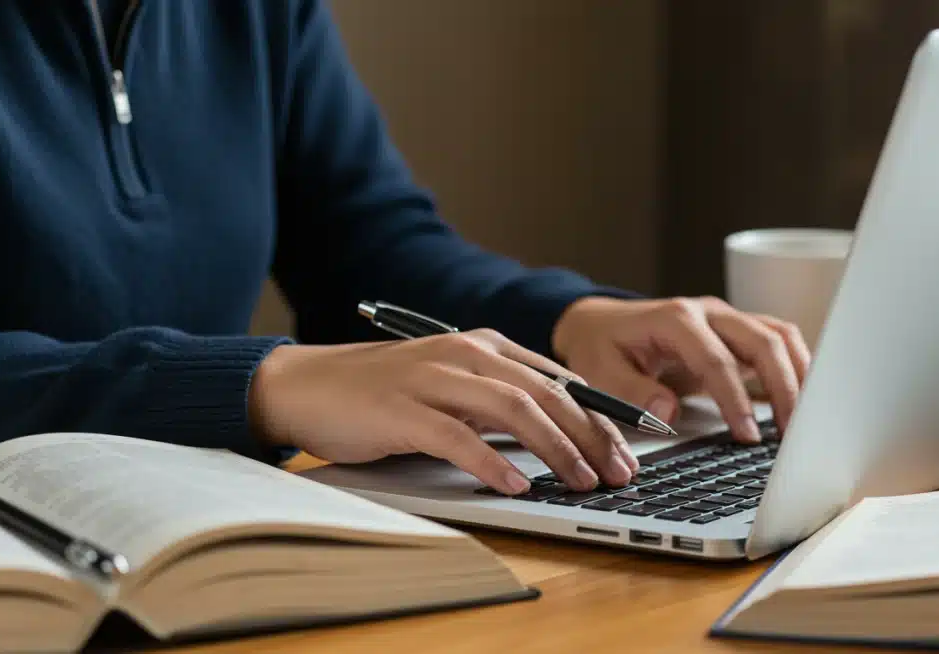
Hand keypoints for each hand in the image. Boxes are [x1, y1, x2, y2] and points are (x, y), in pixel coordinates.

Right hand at [248, 329, 637, 494]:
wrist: (308, 385)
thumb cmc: (384, 391)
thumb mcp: (453, 384)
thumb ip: (499, 399)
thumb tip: (559, 430)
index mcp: (485, 346)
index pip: (559, 380)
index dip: (600, 416)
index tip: (629, 449)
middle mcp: (466, 354)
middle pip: (547, 393)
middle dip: (591, 436)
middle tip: (618, 472)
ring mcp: (434, 379)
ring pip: (513, 409)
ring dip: (555, 449)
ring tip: (580, 481)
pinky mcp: (403, 410)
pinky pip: (458, 437)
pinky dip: (492, 462)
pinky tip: (515, 485)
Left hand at [551, 296, 811, 440]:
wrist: (601, 324)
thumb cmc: (602, 348)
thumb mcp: (600, 371)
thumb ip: (631, 392)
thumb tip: (667, 412)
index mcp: (674, 319)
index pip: (716, 359)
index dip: (735, 398)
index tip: (747, 434)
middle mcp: (708, 312)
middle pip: (762, 340)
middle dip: (783, 387)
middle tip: (792, 433)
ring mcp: (727, 319)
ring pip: (779, 336)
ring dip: (799, 375)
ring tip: (808, 420)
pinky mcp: (737, 331)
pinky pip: (778, 342)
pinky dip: (797, 367)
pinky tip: (805, 399)